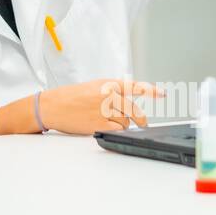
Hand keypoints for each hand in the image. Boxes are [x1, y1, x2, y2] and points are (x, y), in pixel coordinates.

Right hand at [37, 79, 164, 133]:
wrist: (53, 106)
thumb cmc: (71, 97)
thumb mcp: (93, 87)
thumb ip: (112, 92)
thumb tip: (129, 104)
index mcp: (108, 84)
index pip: (134, 86)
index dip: (150, 91)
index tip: (162, 94)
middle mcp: (108, 96)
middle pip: (134, 110)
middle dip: (140, 119)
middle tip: (143, 123)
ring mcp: (104, 110)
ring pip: (126, 122)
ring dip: (121, 124)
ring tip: (106, 120)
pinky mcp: (99, 123)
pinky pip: (117, 130)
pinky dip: (114, 130)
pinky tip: (103, 125)